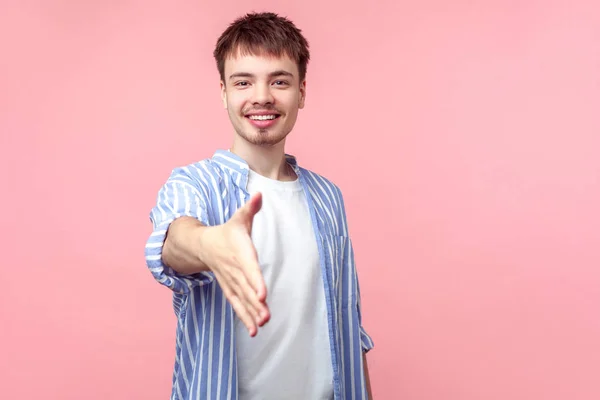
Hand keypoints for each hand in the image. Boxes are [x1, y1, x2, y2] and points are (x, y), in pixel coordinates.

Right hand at [201, 192, 268, 335]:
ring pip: (242, 299)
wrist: (204, 245)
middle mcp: (234, 269)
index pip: (248, 268)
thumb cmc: (228, 232)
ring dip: (251, 313)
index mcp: (239, 252)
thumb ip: (250, 208)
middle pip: (246, 288)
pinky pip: (237, 304)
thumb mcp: (238, 218)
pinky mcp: (230, 289)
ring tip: (263, 325)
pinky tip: (256, 330)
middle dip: (255, 303)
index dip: (255, 281)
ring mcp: (231, 281)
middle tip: (266, 315)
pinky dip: (245, 317)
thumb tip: (259, 193)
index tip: (262, 294)